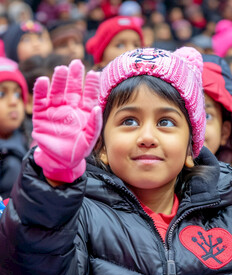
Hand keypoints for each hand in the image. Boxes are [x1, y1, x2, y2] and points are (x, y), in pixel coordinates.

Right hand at [32, 59, 101, 182]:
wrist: (61, 160)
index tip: (95, 73)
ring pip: (57, 91)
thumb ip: (94, 124)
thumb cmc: (78, 149)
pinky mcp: (41, 115)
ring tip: (61, 70)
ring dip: (59, 80)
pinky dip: (41, 91)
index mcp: (84, 112)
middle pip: (73, 89)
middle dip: (75, 77)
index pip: (89, 95)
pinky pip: (40, 101)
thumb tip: (96, 108)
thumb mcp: (89, 139)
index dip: (91, 85)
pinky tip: (43, 81)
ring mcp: (55, 110)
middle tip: (77, 63)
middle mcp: (70, 107)